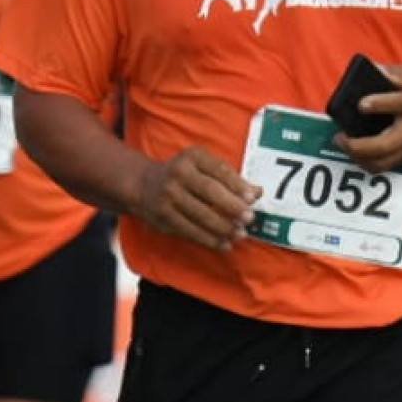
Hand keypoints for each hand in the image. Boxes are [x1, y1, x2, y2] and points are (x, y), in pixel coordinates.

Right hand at [136, 145, 261, 250]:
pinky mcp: (164, 215)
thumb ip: (231, 178)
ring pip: (200, 214)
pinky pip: (190, 230)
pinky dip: (209, 239)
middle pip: (210, 191)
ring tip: (240, 234)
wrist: (143, 184)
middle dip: (232, 206)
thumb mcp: (204, 167)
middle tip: (249, 218)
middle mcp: (179, 173)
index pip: (219, 170)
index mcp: (193, 157)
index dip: (237, 185)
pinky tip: (224, 244)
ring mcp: (169, 195)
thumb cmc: (185, 175)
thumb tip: (258, 192)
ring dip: (223, 227)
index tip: (253, 198)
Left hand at [336, 64, 401, 172]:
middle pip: (383, 145)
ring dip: (357, 158)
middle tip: (340, 136)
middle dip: (357, 145)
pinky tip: (354, 152)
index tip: (361, 104)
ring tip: (343, 144)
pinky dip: (364, 163)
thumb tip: (374, 69)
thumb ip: (398, 73)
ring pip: (381, 163)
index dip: (377, 105)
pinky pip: (383, 167)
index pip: (398, 105)